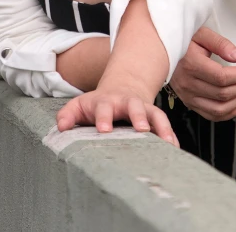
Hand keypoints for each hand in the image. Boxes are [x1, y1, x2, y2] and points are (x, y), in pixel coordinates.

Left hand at [56, 76, 179, 147]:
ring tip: (166, 142)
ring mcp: (142, 108)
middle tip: (141, 129)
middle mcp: (126, 103)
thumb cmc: (97, 104)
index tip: (104, 130)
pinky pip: (164, 123)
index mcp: (106, 101)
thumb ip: (68, 115)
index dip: (104, 118)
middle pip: (133, 107)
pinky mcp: (154, 116)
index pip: (104, 108)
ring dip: (160, 126)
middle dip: (137, 117)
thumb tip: (60, 127)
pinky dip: (170, 135)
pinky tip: (174, 148)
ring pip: (154, 113)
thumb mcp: (80, 105)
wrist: (122, 87)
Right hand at [170, 27, 235, 121]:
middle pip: (223, 94)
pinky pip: (212, 115)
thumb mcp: (201, 34)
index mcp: (190, 65)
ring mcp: (187, 97)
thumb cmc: (183, 41)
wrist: (161, 52)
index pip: (222, 77)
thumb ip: (221, 43)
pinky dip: (230, 112)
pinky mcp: (189, 103)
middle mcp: (188, 84)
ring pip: (220, 108)